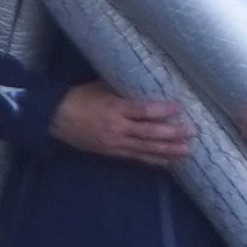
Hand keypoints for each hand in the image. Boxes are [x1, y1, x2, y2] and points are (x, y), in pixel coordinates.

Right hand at [49, 82, 189, 165]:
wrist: (54, 118)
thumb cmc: (78, 98)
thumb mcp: (100, 87)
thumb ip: (122, 90)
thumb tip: (144, 85)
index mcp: (114, 108)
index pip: (143, 111)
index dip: (162, 111)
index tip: (179, 108)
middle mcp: (117, 128)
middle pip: (149, 133)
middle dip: (172, 133)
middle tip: (192, 132)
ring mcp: (114, 143)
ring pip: (146, 148)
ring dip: (168, 150)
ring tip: (186, 150)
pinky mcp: (111, 152)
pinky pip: (135, 158)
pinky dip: (152, 160)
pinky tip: (167, 161)